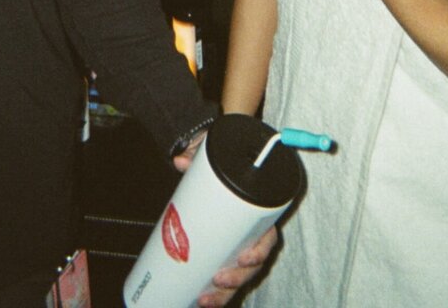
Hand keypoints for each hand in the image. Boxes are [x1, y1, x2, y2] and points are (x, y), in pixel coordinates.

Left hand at [171, 134, 278, 305]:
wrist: (216, 160)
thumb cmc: (221, 162)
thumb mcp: (212, 154)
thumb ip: (199, 154)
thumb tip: (180, 161)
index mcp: (256, 212)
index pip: (267, 236)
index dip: (259, 251)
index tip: (244, 258)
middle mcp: (250, 233)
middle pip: (253, 265)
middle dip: (237, 279)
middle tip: (218, 279)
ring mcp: (237, 246)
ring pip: (239, 277)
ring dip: (225, 293)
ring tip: (205, 300)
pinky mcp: (222, 253)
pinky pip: (225, 279)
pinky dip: (216, 294)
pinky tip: (201, 303)